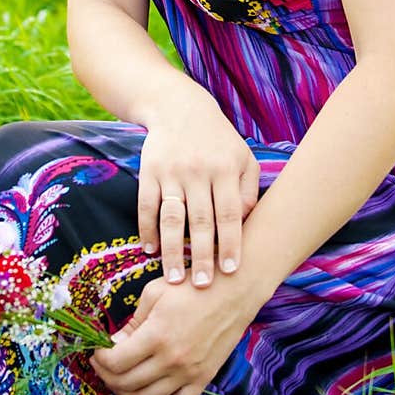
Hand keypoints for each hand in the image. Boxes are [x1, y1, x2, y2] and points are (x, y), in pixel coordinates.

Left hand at [90, 269, 256, 394]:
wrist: (234, 291)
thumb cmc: (193, 285)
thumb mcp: (155, 293)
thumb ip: (133, 322)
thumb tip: (115, 344)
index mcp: (155, 335)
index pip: (115, 362)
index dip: (100, 360)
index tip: (97, 352)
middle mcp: (171, 360)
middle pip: (127, 383)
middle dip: (108, 377)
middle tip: (103, 366)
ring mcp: (188, 373)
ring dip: (127, 393)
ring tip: (121, 379)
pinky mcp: (203, 379)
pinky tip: (150, 393)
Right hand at [137, 83, 259, 287]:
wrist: (179, 107)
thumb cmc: (217, 140)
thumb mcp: (242, 157)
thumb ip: (248, 190)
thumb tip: (246, 224)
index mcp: (225, 169)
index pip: (230, 214)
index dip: (230, 244)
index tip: (230, 271)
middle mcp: (198, 171)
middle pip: (201, 221)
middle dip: (202, 256)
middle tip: (202, 286)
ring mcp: (171, 172)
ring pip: (172, 217)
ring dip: (172, 250)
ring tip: (173, 278)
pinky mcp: (149, 171)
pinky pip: (146, 205)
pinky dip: (147, 229)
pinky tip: (150, 250)